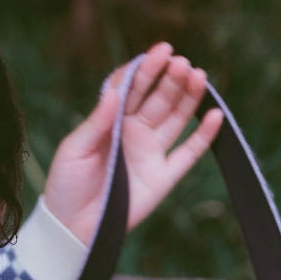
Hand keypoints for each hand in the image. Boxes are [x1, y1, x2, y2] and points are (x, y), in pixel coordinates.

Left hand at [44, 42, 224, 245]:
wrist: (71, 227)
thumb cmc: (66, 186)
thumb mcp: (74, 150)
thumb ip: (96, 122)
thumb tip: (114, 91)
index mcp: (112, 121)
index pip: (133, 88)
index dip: (146, 69)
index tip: (160, 51)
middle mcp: (134, 132)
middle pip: (158, 98)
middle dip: (170, 78)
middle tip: (181, 63)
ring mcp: (151, 152)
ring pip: (176, 118)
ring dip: (188, 97)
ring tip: (198, 76)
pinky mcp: (163, 176)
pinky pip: (188, 153)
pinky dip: (204, 135)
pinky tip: (214, 115)